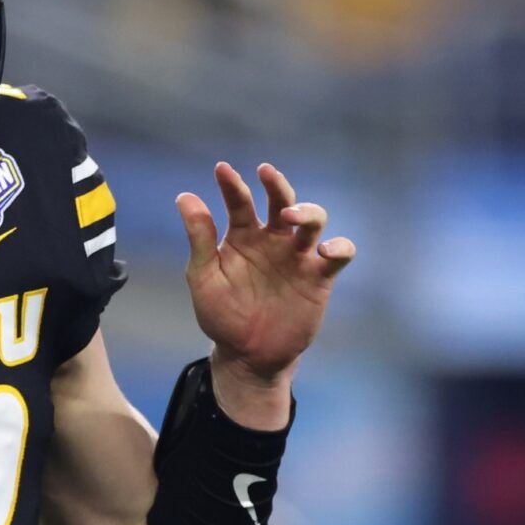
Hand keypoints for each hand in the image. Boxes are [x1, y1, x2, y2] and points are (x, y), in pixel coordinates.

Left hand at [176, 163, 354, 384]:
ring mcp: (297, 256)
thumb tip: (184, 197)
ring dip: (306, 211)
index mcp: (242, 236)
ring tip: (290, 216)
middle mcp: (272, 239)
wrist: (247, 354)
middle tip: (266, 173)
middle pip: (281, 200)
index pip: (239, 201)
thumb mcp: (203, 277)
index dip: (231, 184)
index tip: (221, 169)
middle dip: (276, 184)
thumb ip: (199, 239)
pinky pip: (339, 254)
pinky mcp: (319, 277)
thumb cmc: (222, 314)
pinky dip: (339, 247)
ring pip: (313, 220)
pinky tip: (325, 251)